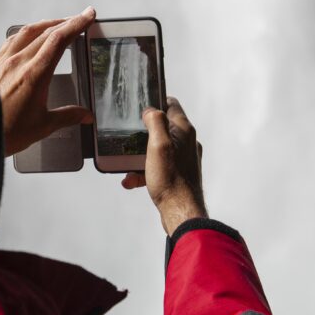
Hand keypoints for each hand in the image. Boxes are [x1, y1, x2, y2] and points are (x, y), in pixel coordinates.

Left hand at [0, 8, 96, 155]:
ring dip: (45, 24)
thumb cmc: (4, 131)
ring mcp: (3, 61)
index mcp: (34, 75)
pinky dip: (25, 33)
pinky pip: (11, 40)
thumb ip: (67, 116)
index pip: (59, 39)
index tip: (88, 15)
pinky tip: (27, 37)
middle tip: (80, 18)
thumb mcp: (43, 126)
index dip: (76, 24)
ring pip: (27, 31)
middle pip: (46, 31)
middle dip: (66, 21)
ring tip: (57, 24)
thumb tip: (84, 115)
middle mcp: (18, 62)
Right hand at [121, 97, 206, 234]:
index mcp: (184, 131)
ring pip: (157, 149)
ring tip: (127, 167)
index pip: (172, 104)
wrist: (181, 212)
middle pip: (162, 127)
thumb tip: (151, 110)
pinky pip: (157, 167)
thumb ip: (156, 122)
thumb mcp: (159, 145)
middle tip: (128, 138)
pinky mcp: (178, 173)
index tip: (141, 106)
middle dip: (142, 134)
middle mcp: (186, 142)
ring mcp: (183, 158)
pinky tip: (132, 181)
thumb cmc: (172, 180)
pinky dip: (144, 172)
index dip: (155, 102)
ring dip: (139, 157)